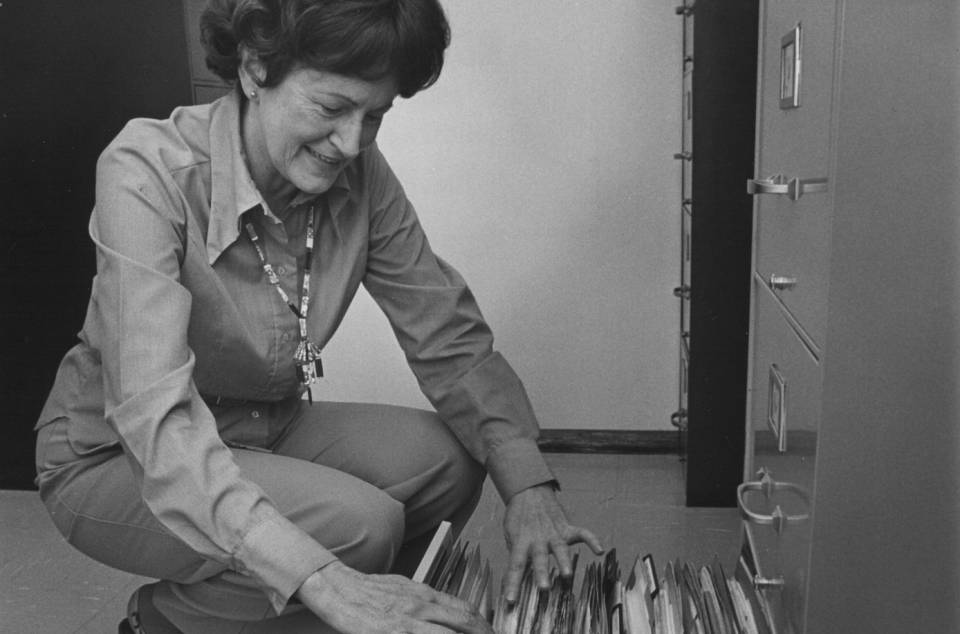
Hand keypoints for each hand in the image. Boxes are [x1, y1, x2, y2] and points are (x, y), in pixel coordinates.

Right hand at [297, 561, 493, 633]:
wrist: (340, 589)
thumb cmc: (370, 591)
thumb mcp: (404, 589)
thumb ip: (426, 601)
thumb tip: (445, 612)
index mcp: (425, 595)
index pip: (465, 609)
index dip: (483, 624)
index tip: (490, 633)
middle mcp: (421, 607)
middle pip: (464, 622)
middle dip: (483, 633)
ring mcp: (408, 623)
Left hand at [501, 483, 603, 602]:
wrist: (529, 491)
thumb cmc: (518, 517)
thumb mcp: (510, 535)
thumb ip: (515, 554)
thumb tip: (512, 579)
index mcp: (521, 541)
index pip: (515, 565)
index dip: (513, 583)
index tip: (511, 600)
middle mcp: (538, 538)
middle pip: (540, 557)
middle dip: (542, 573)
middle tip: (544, 589)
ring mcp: (553, 533)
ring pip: (560, 548)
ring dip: (564, 561)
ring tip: (567, 574)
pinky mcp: (566, 528)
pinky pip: (581, 534)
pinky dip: (592, 540)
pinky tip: (599, 550)